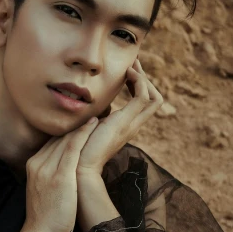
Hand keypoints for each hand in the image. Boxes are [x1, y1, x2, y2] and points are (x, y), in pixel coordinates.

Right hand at [21, 118, 98, 231]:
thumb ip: (50, 175)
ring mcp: (47, 168)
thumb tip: (66, 169)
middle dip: (76, 123)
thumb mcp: (43, 191)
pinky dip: (84, 133)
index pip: (52, 141)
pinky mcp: (60, 175)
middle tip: (95, 108)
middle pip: (58, 136)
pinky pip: (73, 147)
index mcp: (33, 164)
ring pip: (66, 138)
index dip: (68, 130)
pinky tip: (95, 123)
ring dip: (83, 123)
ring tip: (99, 110)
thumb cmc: (47, 218)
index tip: (84, 120)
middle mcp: (38, 162)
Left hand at [76, 57, 162, 177]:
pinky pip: (143, 97)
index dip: (140, 85)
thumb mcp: (89, 128)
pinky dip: (139, 82)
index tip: (128, 71)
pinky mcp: (125, 122)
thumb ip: (94, 118)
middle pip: (154, 99)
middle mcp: (132, 125)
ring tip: (131, 67)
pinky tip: (128, 73)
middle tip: (133, 64)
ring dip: (144, 79)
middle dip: (145, 79)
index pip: (144, 104)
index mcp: (125, 126)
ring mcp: (131, 124)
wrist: (79, 168)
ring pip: (154, 97)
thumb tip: (90, 108)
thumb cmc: (78, 150)